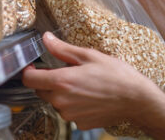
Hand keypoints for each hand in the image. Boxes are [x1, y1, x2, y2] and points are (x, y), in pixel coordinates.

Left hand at [22, 32, 163, 129]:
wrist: (136, 100)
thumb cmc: (117, 75)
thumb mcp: (89, 56)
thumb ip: (63, 49)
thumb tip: (46, 39)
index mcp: (62, 81)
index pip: (29, 79)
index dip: (28, 71)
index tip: (33, 66)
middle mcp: (61, 101)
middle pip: (41, 91)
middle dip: (49, 81)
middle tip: (68, 72)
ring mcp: (70, 115)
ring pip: (56, 102)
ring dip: (63, 93)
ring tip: (84, 84)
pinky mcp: (80, 124)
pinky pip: (70, 112)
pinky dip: (76, 105)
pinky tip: (91, 97)